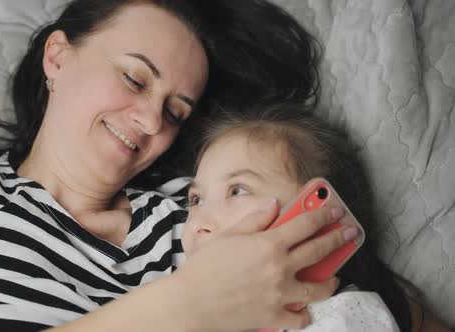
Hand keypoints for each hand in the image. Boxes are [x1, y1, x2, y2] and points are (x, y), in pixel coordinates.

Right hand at [172, 202, 354, 331]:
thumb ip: (254, 219)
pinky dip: (304, 314)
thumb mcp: (228, 236)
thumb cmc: (205, 267)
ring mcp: (280, 294)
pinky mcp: (274, 316)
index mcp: (268, 244)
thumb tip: (273, 204)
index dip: (323, 214)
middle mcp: (280, 268)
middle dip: (338, 238)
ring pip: (318, 287)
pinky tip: (304, 309)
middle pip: (319, 250)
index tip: (335, 209)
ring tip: (334, 278)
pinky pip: (300, 318)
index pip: (305, 224)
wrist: (192, 302)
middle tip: (350, 232)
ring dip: (331, 281)